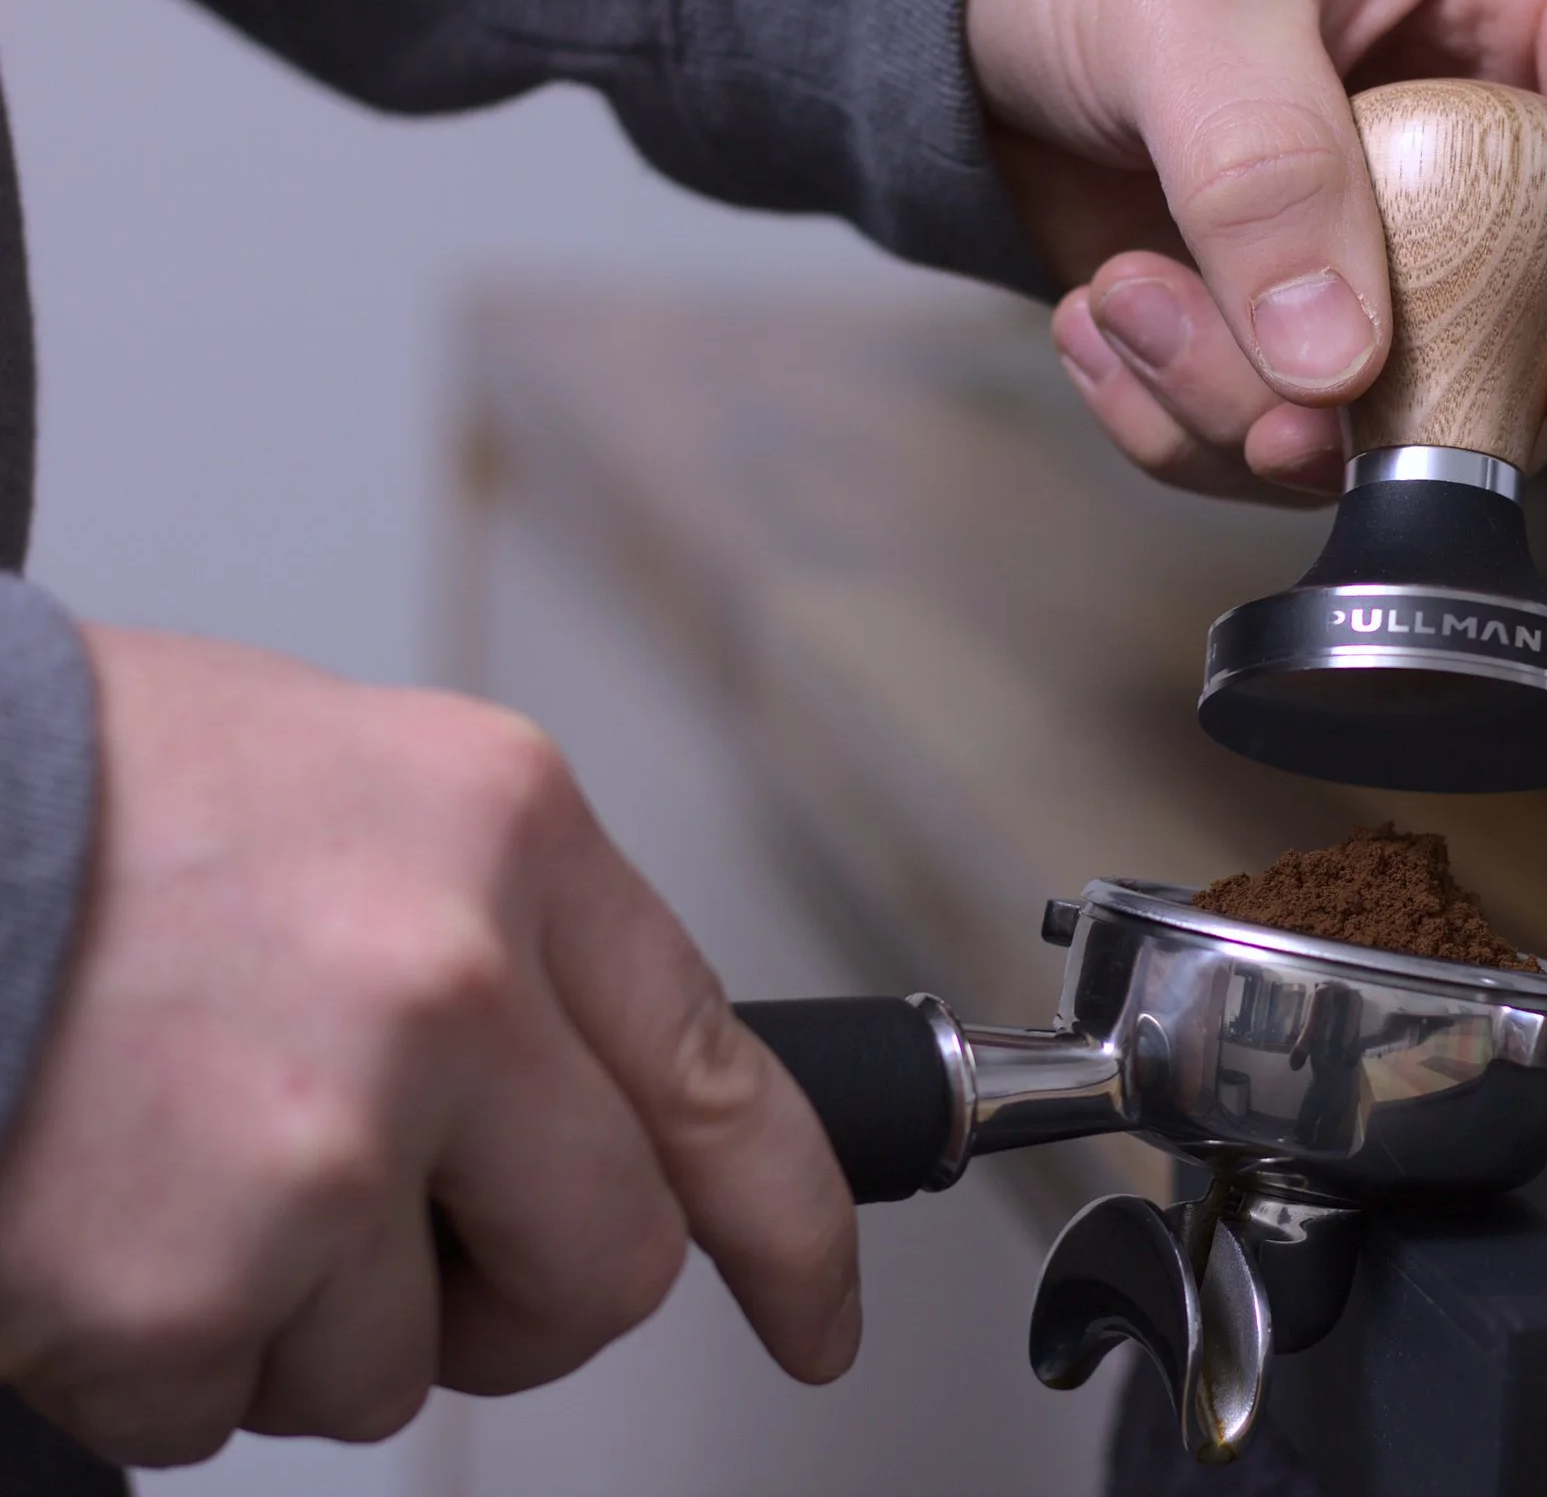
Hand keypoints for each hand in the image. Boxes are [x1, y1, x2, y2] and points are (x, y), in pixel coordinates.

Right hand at [0, 629, 857, 1465]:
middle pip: (606, 1264)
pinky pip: (222, 1408)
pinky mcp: (174, 1282)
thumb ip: (503, 937)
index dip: (789, 1228)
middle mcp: (445, 983)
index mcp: (507, 837)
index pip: (720, 1075)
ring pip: (401, 1364)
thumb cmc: (84, 797)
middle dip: (519, 1301)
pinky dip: (165, 1351)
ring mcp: (319, 1141)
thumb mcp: (357, 788)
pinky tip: (100, 1209)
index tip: (813, 1312)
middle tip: (407, 1255)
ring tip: (186, 1166)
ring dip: (305, 1319)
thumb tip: (589, 1096)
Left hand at [969, 0, 1546, 501]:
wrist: (960, 2)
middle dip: (1414, 392)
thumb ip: (1264, 172)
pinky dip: (1191, 418)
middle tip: (1283, 395)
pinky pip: (1298, 433)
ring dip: (1257, 413)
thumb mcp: (1181, 3)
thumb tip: (1341, 356)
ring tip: (1131, 304)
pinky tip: (1112, 320)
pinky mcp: (1314, 318)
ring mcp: (1402, 235)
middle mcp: (1488, 117)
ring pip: (1415, 406)